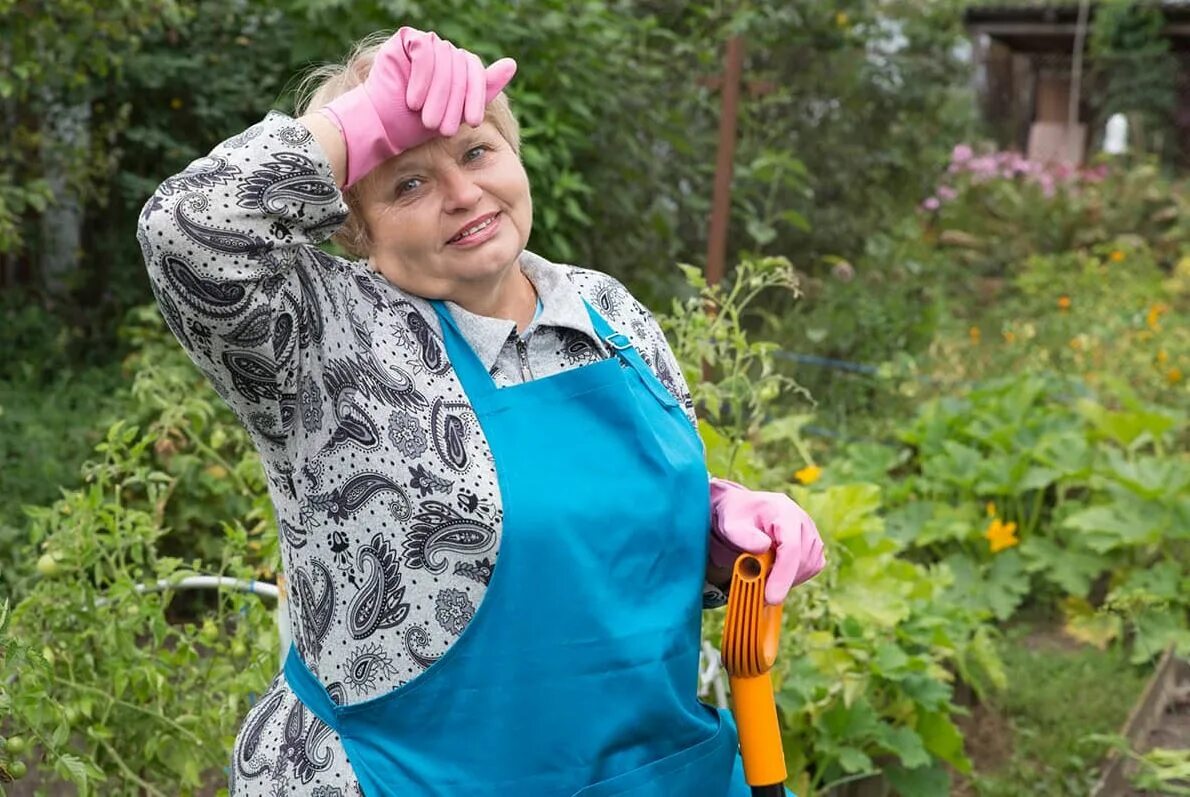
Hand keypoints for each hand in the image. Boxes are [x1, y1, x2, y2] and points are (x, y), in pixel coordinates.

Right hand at [320, 27, 516, 186]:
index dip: (475, 97)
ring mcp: (424, 43)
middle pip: (461, 66)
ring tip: (426, 119)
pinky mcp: (405, 39)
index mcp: (457, 66)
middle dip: (453, 102)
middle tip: (441, 128)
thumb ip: (483, 89)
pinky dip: (421, 79)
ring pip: (444, 59)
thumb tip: (512, 63)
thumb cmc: (416, 126)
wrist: (382, 128)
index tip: (472, 122)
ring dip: (437, 95)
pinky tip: (412, 100)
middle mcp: (442, 50)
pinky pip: (424, 51)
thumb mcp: (456, 112)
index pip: (475, 71)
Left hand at [708, 477, 825, 604]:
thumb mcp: (730, 525)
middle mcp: (802, 521)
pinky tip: (775, 573)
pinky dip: (793, 577)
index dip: (783, 574)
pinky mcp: (813, 547)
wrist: (744, 514)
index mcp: (783, 512)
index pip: (791, 546)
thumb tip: (763, 547)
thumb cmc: (737, 519)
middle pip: (802, 560)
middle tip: (757, 589)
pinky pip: (811, 569)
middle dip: (781, 580)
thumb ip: (743, 536)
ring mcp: (811, 534)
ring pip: (809, 567)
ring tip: (763, 574)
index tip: (771, 597)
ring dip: (786, 579)